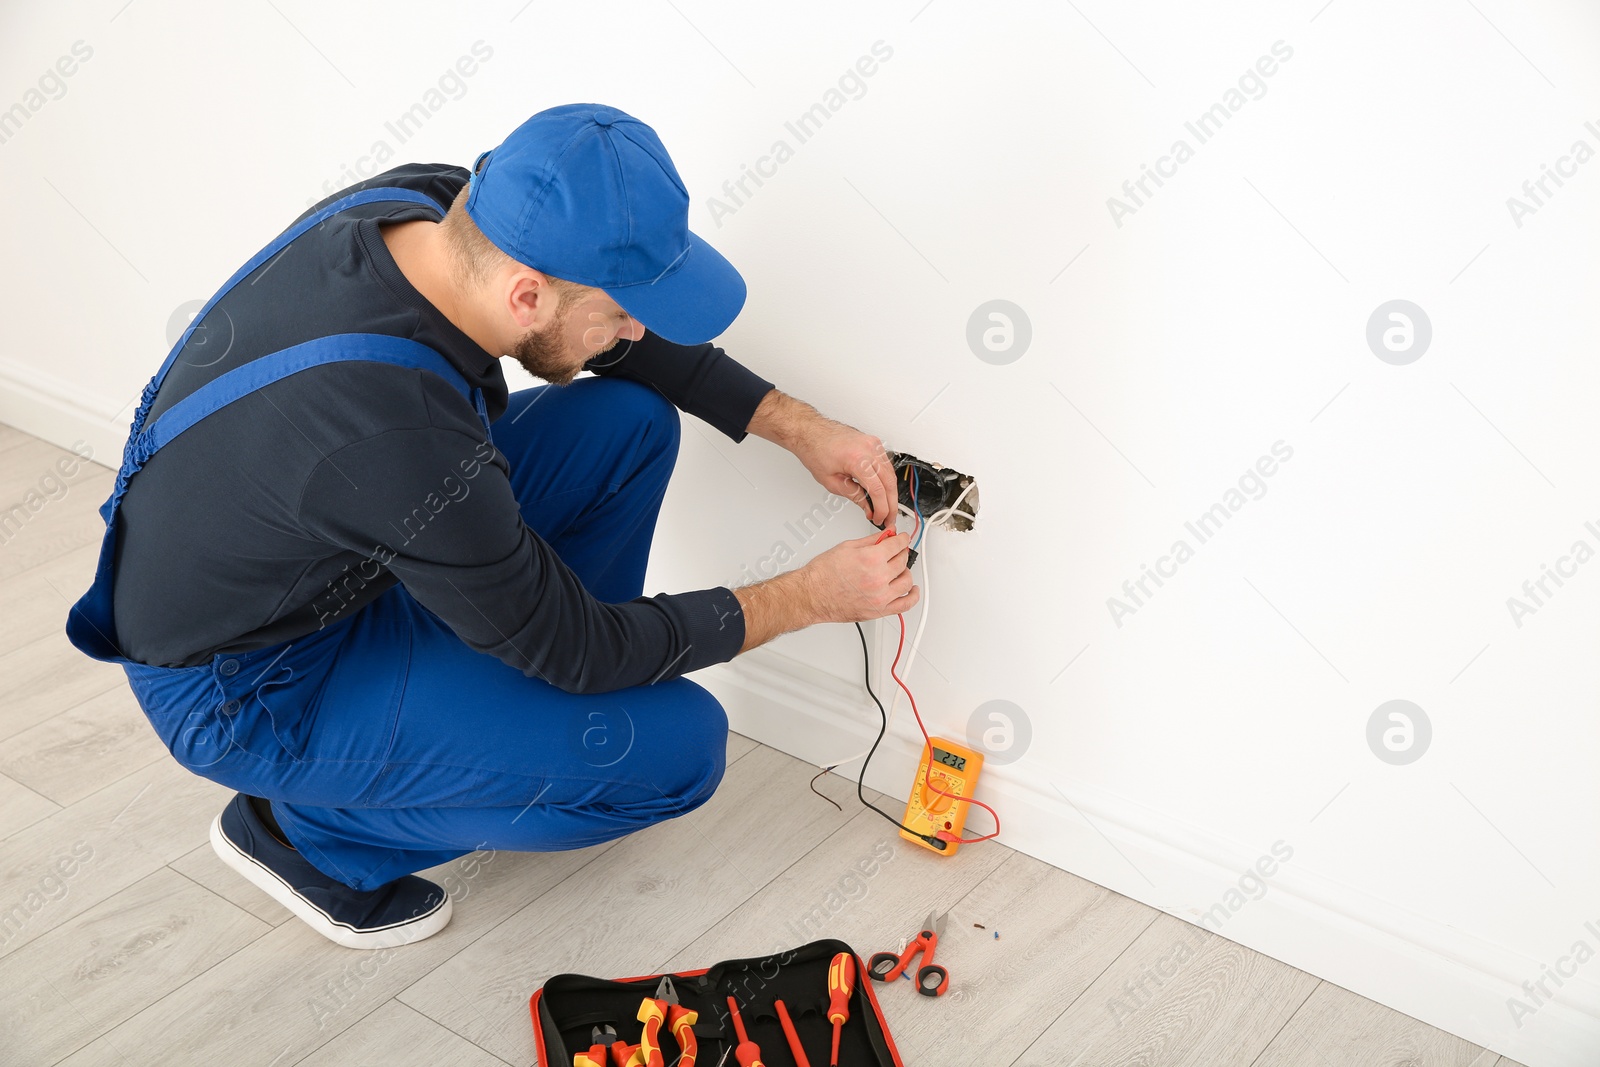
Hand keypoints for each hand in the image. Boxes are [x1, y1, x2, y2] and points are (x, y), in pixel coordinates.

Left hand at [792, 418, 899, 532]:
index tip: (880, 518)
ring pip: (891, 473)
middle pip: (889, 482)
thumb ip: (854, 496)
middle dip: (891, 504)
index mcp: (857, 459)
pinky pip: (886, 463)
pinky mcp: (874, 442)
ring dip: (891, 492)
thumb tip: (868, 507)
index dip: (881, 508)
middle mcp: (868, 449)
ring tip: (886, 507)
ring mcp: (873, 444)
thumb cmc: (815, 451)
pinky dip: (886, 478)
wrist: (810, 433)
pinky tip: (883, 490)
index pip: (877, 490)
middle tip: (888, 517)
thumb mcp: (832, 482)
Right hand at [802, 531, 918, 623]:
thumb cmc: (823, 574)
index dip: (901, 538)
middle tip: (896, 551)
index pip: (897, 545)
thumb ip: (872, 540)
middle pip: (903, 561)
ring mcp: (880, 596)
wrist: (811, 595)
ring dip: (906, 572)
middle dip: (901, 553)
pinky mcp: (878, 611)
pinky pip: (904, 605)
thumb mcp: (847, 547)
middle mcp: (878, 578)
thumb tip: (887, 535)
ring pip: (907, 581)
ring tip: (899, 569)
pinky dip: (912, 597)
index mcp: (871, 559)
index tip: (902, 538)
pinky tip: (912, 590)